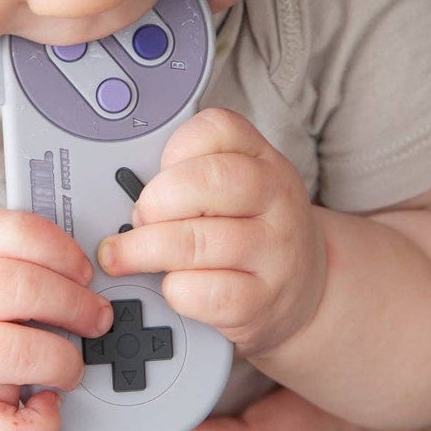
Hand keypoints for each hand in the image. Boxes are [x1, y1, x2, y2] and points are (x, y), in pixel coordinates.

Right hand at [0, 209, 109, 430]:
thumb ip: (17, 250)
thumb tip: (91, 271)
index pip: (9, 232)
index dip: (59, 250)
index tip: (84, 271)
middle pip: (16, 288)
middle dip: (74, 304)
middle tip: (97, 318)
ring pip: (10, 353)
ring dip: (61, 359)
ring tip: (72, 364)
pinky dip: (38, 425)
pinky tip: (48, 406)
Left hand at [97, 109, 326, 357]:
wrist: (306, 290)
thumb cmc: (253, 231)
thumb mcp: (238, 188)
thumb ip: (190, 175)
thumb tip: (124, 192)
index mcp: (263, 160)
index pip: (217, 129)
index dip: (174, 150)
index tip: (158, 173)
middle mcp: (276, 199)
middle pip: (205, 182)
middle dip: (153, 202)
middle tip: (138, 219)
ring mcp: (274, 251)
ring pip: (194, 242)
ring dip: (144, 250)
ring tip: (128, 255)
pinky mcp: (261, 301)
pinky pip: (201, 292)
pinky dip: (173, 290)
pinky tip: (174, 285)